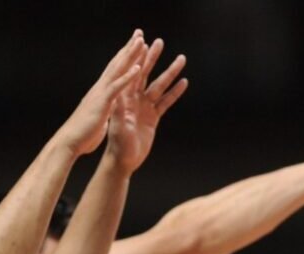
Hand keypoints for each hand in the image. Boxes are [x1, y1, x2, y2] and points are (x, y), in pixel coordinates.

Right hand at [54, 30, 147, 156]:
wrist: (71, 142)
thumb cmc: (84, 133)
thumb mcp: (98, 117)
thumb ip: (105, 109)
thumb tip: (108, 108)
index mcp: (102, 92)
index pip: (115, 70)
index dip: (124, 57)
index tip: (134, 45)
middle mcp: (101, 88)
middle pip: (117, 64)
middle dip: (128, 48)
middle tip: (140, 34)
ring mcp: (101, 93)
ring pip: (118, 70)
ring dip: (130, 56)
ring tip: (142, 42)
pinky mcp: (103, 103)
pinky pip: (118, 88)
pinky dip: (127, 77)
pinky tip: (138, 68)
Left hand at [106, 37, 189, 173]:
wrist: (124, 161)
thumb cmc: (119, 146)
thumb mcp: (120, 128)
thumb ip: (122, 112)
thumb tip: (122, 95)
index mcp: (124, 98)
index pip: (131, 74)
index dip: (137, 59)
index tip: (143, 43)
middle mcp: (134, 99)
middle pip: (145, 74)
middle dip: (152, 58)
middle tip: (160, 42)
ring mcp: (144, 107)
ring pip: (160, 86)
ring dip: (170, 73)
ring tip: (181, 59)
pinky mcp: (153, 117)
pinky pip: (166, 102)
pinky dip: (175, 93)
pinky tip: (184, 82)